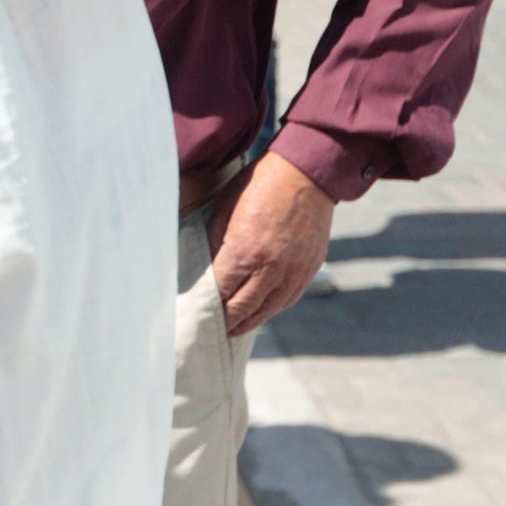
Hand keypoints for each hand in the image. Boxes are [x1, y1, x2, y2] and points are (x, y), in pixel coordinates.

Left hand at [206, 152, 336, 336]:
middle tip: (211, 330)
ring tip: (232, 330)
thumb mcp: (225, 210)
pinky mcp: (309, 269)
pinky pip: (288, 299)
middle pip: (244, 306)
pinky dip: (272, 309)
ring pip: (268, 309)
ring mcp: (293, 271)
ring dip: (249, 322)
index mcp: (244, 251)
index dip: (208, 304)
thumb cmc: (258, 186)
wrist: (305, 176)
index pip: (221, 290)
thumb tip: (206, 268)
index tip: (196, 313)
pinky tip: (260, 312)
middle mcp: (270, 267)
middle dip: (227, 321)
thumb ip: (215, 242)